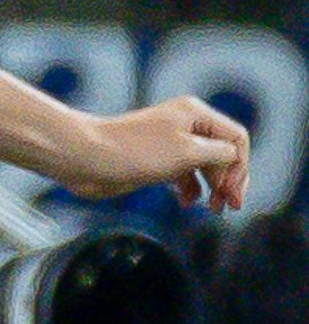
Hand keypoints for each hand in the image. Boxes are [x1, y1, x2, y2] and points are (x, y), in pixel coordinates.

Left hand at [51, 94, 255, 209]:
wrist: (84, 158)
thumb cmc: (132, 152)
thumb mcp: (187, 152)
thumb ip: (219, 154)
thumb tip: (233, 159)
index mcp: (195, 114)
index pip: (236, 138)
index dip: (240, 167)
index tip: (233, 192)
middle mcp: (185, 125)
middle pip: (222, 153)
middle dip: (229, 180)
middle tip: (231, 206)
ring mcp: (170, 142)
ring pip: (204, 165)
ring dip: (212, 187)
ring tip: (214, 208)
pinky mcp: (155, 160)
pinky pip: (184, 174)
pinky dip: (190, 188)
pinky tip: (188, 202)